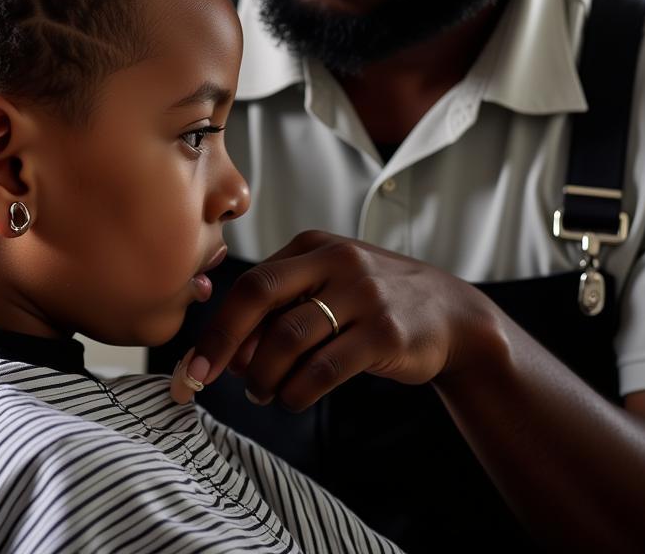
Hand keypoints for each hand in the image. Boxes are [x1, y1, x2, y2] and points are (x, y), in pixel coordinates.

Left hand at [169, 230, 497, 407]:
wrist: (450, 313)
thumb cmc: (372, 303)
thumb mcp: (328, 288)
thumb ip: (281, 311)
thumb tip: (228, 353)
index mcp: (314, 246)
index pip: (250, 283)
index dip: (218, 326)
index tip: (195, 363)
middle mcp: (336, 261)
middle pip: (260, 295)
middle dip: (224, 343)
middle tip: (204, 379)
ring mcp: (364, 295)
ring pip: (289, 338)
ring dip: (263, 376)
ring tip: (262, 393)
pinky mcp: (385, 333)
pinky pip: (324, 368)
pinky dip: (297, 391)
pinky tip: (293, 398)